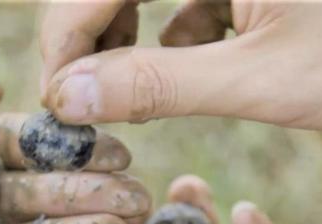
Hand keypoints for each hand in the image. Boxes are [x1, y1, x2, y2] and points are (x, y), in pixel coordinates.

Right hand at [39, 1, 321, 128]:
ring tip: (140, 80)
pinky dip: (175, 20)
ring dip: (127, 30)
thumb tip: (66, 98)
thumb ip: (155, 86)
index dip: (62, 45)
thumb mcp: (261, 78)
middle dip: (90, 35)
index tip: (59, 104)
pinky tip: (199, 50)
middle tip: (92, 97)